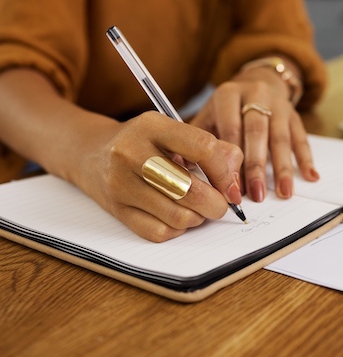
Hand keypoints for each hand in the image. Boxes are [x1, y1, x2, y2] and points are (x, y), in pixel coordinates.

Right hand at [79, 112, 243, 241]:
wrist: (93, 153)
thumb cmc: (144, 142)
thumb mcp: (174, 132)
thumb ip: (213, 148)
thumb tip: (236, 180)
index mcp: (152, 125)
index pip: (204, 148)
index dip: (225, 172)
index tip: (231, 186)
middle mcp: (131, 152)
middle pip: (191, 190)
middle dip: (216, 204)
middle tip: (220, 204)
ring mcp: (120, 183)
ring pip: (178, 216)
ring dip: (197, 218)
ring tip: (197, 208)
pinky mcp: (116, 210)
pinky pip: (159, 232)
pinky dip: (177, 229)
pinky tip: (176, 215)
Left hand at [190, 65, 319, 202]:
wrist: (258, 80)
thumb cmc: (227, 107)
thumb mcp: (209, 113)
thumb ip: (197, 137)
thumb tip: (180, 168)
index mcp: (228, 95)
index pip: (230, 128)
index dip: (231, 159)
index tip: (231, 187)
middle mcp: (255, 95)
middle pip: (257, 132)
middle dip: (256, 166)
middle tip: (256, 195)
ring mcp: (278, 104)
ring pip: (281, 137)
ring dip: (283, 167)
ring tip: (284, 192)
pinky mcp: (294, 114)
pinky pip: (302, 136)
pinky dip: (306, 158)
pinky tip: (310, 176)